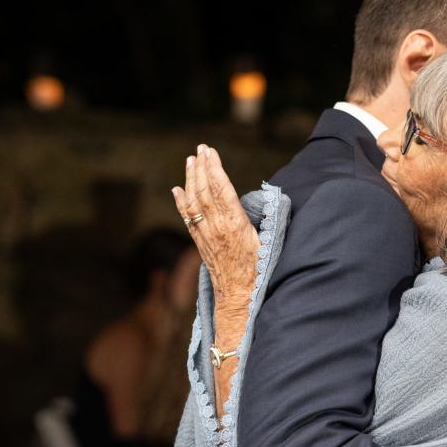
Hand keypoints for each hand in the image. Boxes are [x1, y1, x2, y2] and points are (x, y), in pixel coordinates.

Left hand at [173, 144, 259, 303]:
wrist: (240, 297)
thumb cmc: (259, 271)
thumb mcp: (268, 243)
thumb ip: (265, 220)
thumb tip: (269, 200)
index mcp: (234, 224)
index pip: (221, 189)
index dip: (214, 168)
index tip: (211, 151)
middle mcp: (216, 228)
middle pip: (204, 191)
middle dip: (201, 168)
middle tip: (200, 149)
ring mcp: (205, 236)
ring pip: (194, 202)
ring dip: (191, 179)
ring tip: (190, 161)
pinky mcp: (200, 244)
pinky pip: (188, 218)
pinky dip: (181, 201)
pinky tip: (177, 189)